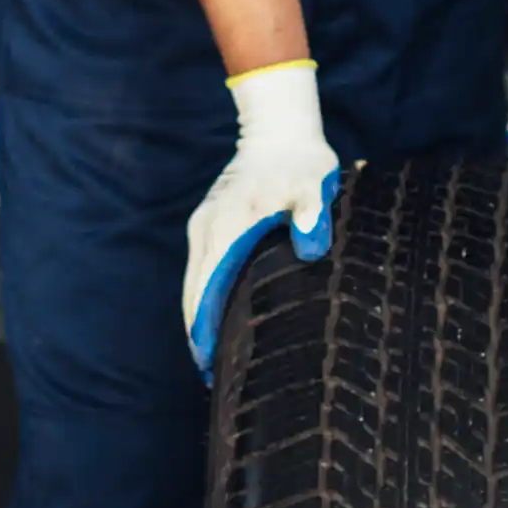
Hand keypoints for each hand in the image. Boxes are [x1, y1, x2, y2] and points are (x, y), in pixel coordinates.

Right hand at [183, 61, 340, 378]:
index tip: (211, 367)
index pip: (209, 288)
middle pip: (194, 292)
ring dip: (198, 318)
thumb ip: (314, 215)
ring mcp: (204, 225)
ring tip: (211, 360)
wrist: (279, 129)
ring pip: (193, 282)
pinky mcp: (208, 223)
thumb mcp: (315, 185)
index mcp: (229, 225)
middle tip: (213, 378)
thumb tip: (310, 245)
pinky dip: (201, 297)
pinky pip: (199, 269)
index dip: (207, 329)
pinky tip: (214, 319)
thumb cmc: (302, 162)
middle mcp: (207, 228)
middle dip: (199, 335)